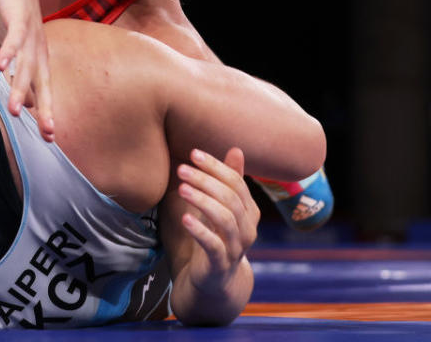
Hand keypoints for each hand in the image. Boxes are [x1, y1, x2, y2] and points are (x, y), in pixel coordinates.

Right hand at [0, 0, 53, 140]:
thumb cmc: (12, 11)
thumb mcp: (15, 43)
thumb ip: (16, 66)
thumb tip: (17, 90)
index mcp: (37, 54)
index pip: (43, 87)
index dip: (46, 111)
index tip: (49, 137)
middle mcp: (38, 46)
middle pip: (41, 81)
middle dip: (44, 108)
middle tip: (46, 133)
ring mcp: (30, 31)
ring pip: (25, 64)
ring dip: (19, 87)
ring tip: (14, 110)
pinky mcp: (17, 15)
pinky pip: (13, 36)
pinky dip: (8, 51)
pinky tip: (0, 67)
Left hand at [176, 147, 258, 296]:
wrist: (214, 281)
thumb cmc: (217, 236)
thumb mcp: (222, 207)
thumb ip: (229, 181)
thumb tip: (236, 149)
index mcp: (249, 212)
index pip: (236, 183)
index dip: (216, 167)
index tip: (193, 153)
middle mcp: (247, 229)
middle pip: (231, 198)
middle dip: (206, 180)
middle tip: (182, 169)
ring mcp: (236, 248)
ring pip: (225, 219)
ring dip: (202, 201)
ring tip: (181, 189)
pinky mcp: (220, 264)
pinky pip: (213, 245)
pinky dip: (200, 230)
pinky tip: (185, 218)